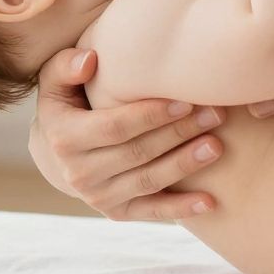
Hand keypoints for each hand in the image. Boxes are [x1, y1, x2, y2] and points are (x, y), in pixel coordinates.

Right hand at [28, 48, 228, 220]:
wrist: (58, 154)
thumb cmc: (68, 105)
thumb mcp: (56, 82)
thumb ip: (66, 66)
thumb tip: (90, 60)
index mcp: (65, 138)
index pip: (114, 127)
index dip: (151, 115)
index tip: (186, 100)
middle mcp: (79, 173)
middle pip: (138, 153)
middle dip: (179, 133)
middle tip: (215, 115)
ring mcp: (98, 197)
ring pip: (149, 180)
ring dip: (185, 165)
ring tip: (217, 146)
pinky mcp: (117, 212)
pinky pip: (152, 212)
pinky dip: (181, 209)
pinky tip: (210, 201)